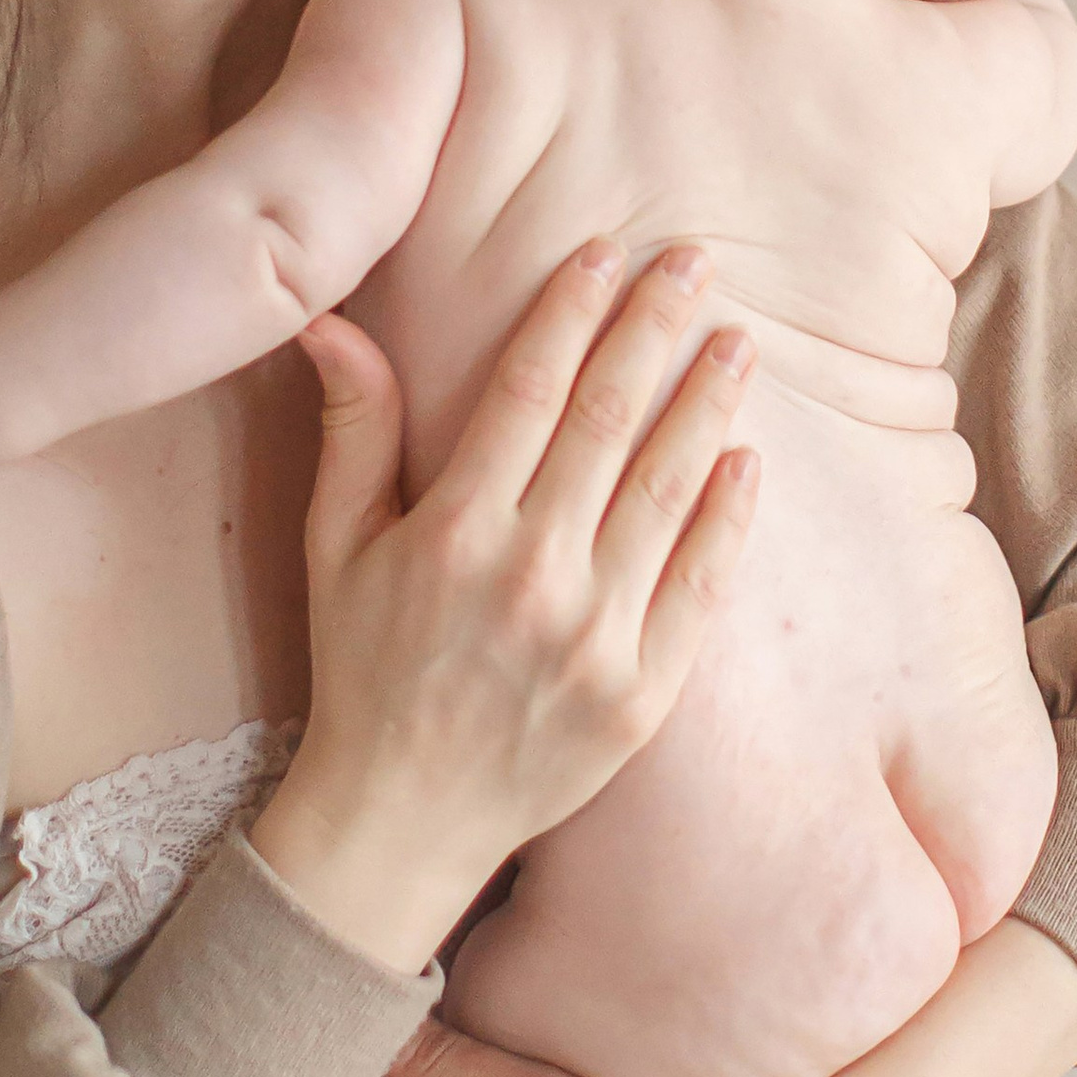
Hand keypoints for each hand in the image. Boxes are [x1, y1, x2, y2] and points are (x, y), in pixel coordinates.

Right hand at [251, 244, 760, 968]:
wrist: (400, 824)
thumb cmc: (363, 672)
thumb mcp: (335, 549)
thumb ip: (353, 431)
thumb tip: (331, 322)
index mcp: (455, 534)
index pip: (526, 392)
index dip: (569, 313)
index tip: (605, 251)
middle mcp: (532, 578)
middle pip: (609, 422)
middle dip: (653, 330)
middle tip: (695, 261)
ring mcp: (597, 639)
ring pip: (669, 491)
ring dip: (707, 403)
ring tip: (736, 340)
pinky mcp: (644, 693)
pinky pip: (700, 584)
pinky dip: (727, 515)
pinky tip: (744, 454)